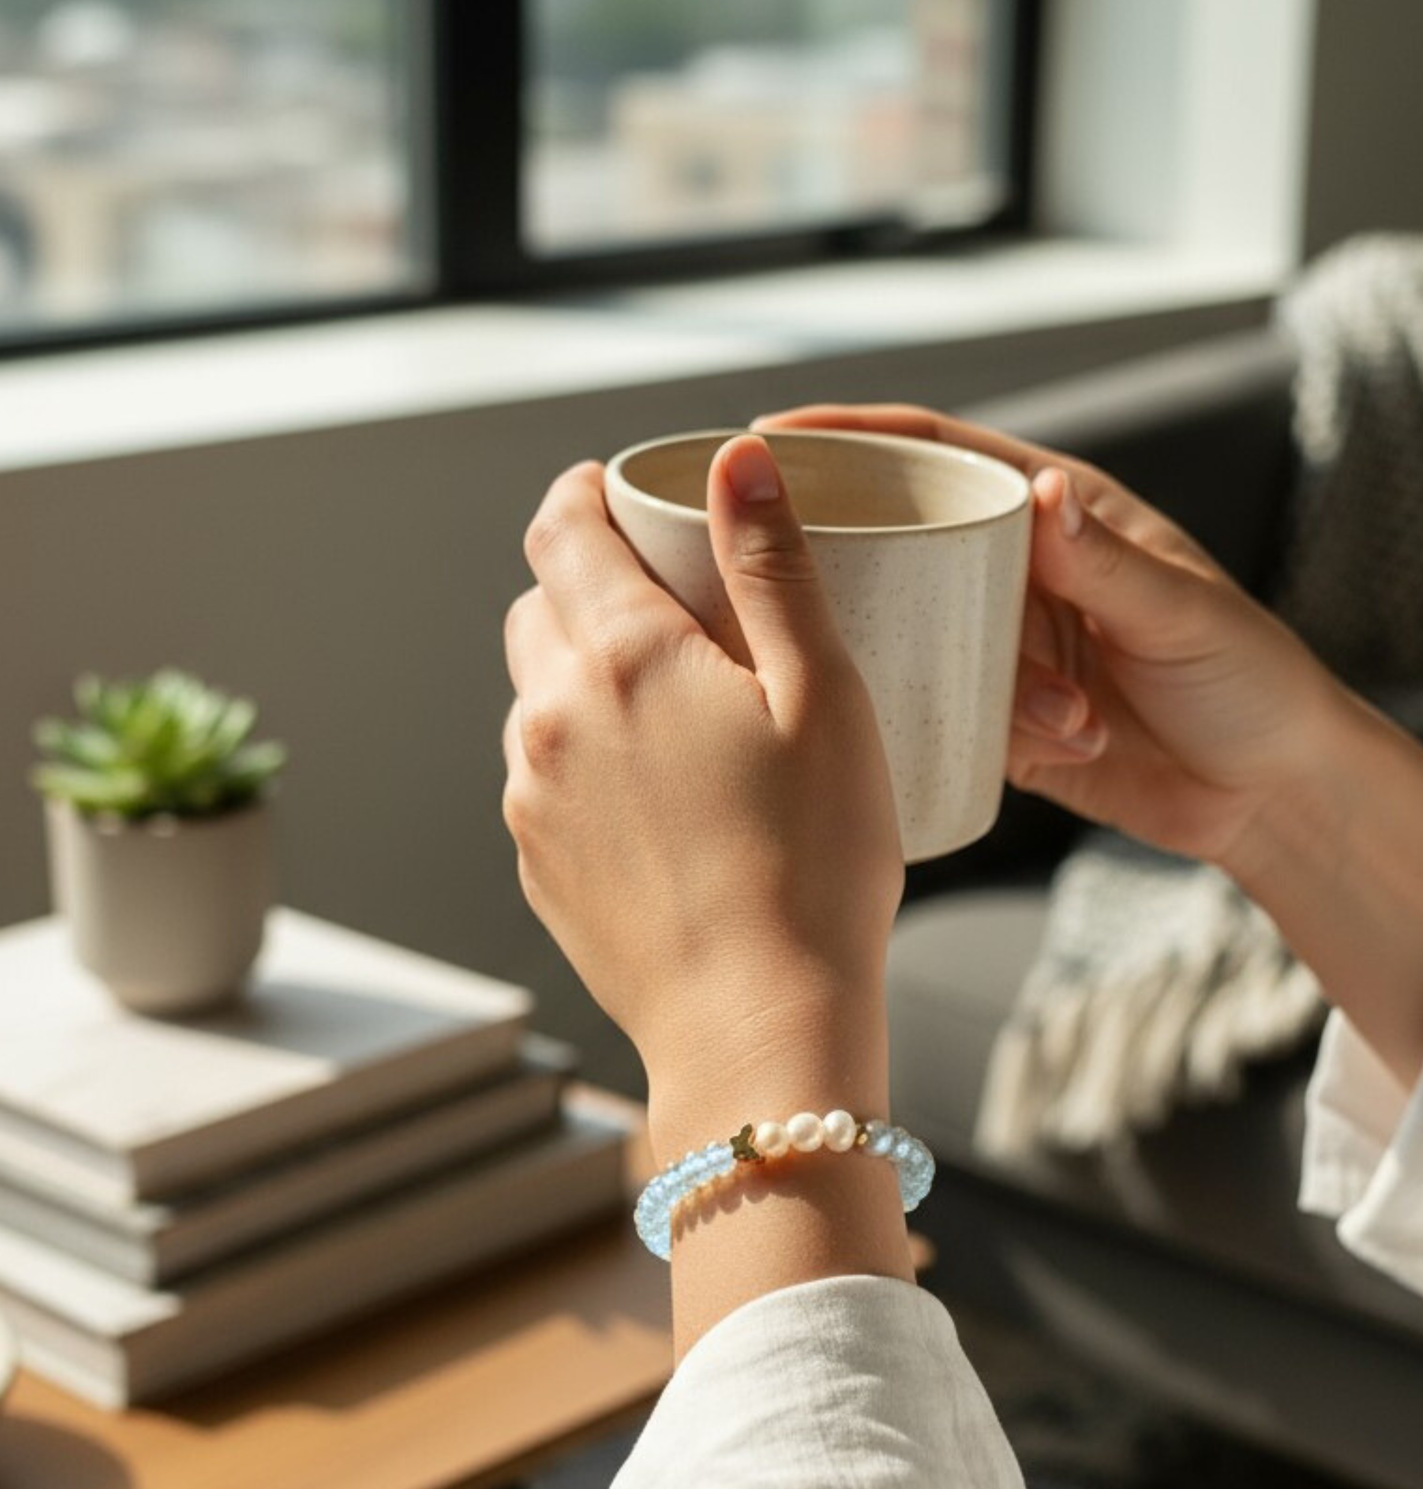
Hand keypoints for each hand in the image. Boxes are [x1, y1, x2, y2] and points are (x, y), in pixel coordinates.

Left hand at [502, 436, 903, 1163]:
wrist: (760, 1028)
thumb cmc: (814, 868)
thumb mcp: (825, 696)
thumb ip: (772, 567)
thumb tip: (736, 460)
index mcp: (623, 660)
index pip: (560, 529)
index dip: (586, 493)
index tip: (617, 491)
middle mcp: (551, 720)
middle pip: (539, 609)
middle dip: (590, 584)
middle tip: (669, 601)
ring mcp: (532, 800)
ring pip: (537, 699)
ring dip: (587, 679)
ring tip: (676, 714)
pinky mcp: (538, 866)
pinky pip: (544, 780)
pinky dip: (586, 761)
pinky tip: (663, 800)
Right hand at [754, 403, 1338, 871]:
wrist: (1270, 794)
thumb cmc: (1250, 678)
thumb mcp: (1180, 611)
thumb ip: (1104, 561)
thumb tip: (1040, 494)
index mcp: (1063, 514)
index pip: (942, 451)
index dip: (856, 437)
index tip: (775, 435)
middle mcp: (1022, 571)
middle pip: (906, 537)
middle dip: (854, 553)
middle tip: (781, 572)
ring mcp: (1006, 646)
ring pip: (919, 638)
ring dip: (955, 676)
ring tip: (1060, 711)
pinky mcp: (1003, 720)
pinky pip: (944, 713)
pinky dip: (964, 731)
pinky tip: (1022, 748)